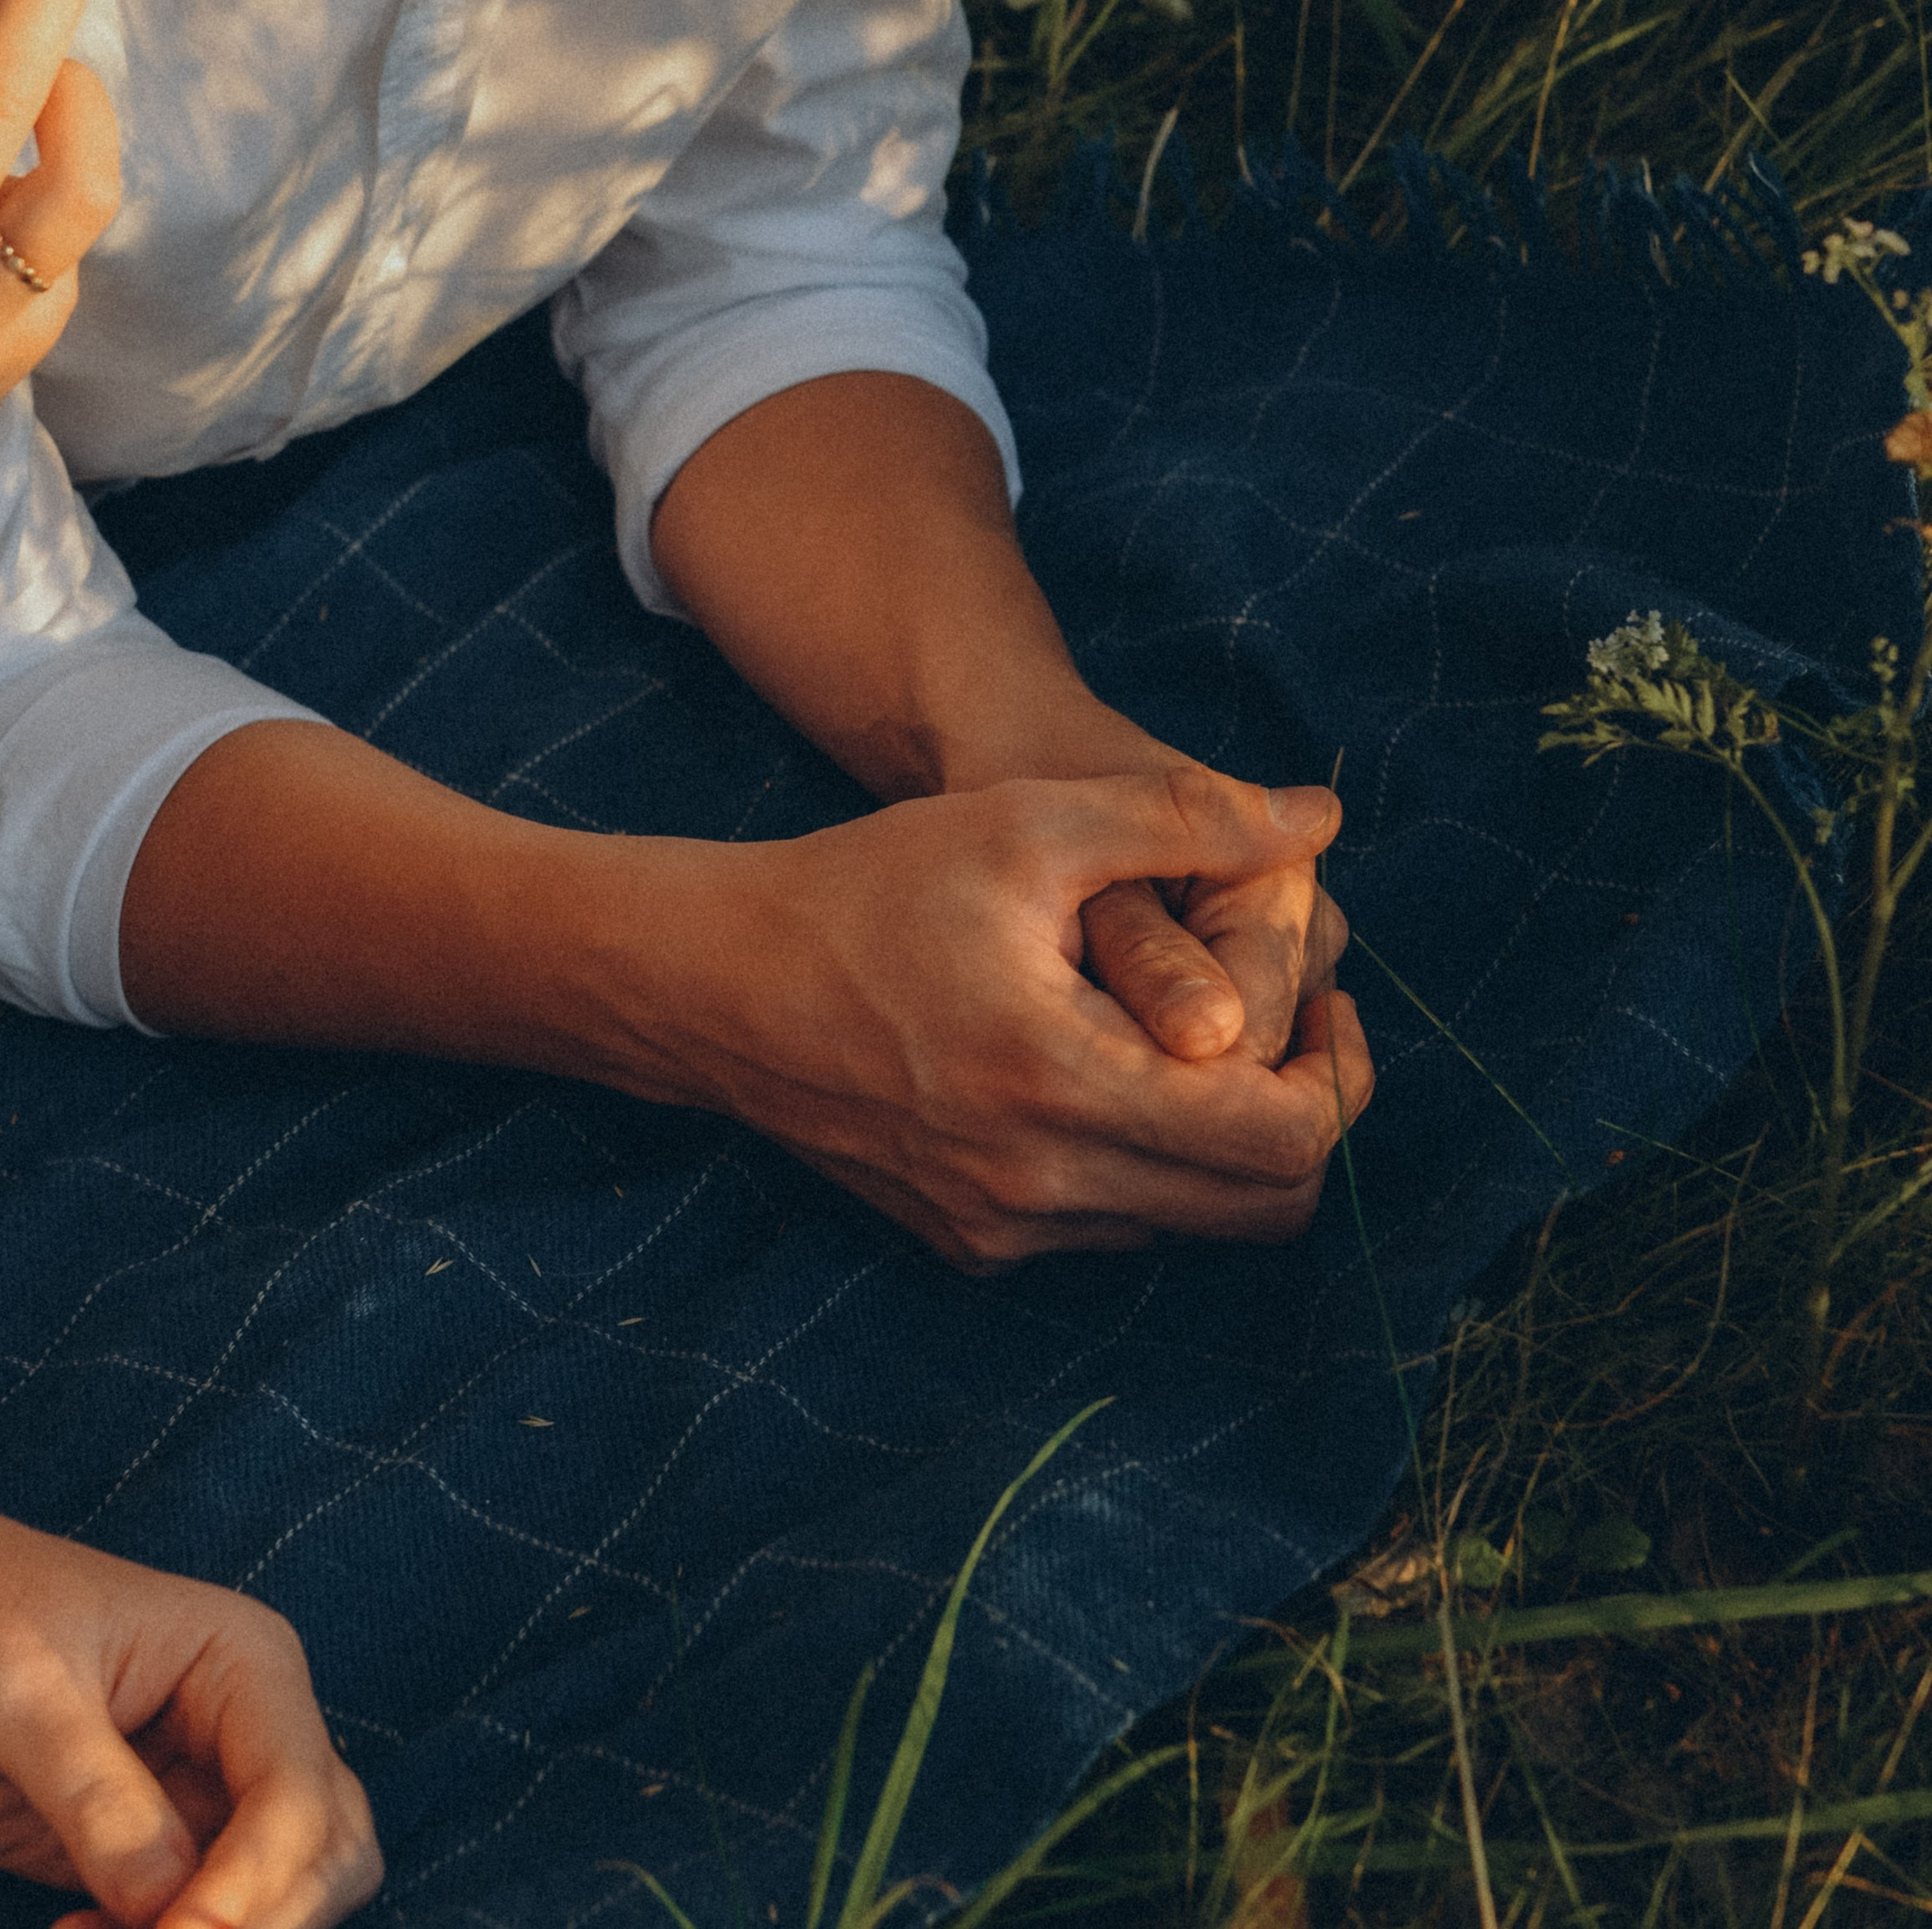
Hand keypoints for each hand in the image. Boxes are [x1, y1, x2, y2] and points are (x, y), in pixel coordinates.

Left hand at [0, 1495, 380, 1928]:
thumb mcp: (21, 1694)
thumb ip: (94, 1794)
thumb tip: (165, 1902)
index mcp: (243, 1662)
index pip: (297, 1794)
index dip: (253, 1887)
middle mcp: (247, 1729)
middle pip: (325, 1853)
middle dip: (261, 1920)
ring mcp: (202, 1792)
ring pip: (280, 1895)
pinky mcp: (149, 1847)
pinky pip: (195, 1920)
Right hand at [673, 765, 1373, 1268]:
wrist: (722, 980)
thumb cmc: (876, 883)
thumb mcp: (1034, 820)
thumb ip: (1188, 817)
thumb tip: (1324, 817)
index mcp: (1068, 1085)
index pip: (1281, 1141)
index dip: (1337, 1074)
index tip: (1331, 1001)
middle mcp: (1041, 1187)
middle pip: (1258, 1210)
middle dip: (1303, 1116)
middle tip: (1298, 1027)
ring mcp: (1002, 1230)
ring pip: (1187, 1224)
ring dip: (1224, 1142)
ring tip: (1209, 1036)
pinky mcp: (970, 1242)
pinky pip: (1109, 1226)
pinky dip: (1146, 1162)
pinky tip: (1116, 1068)